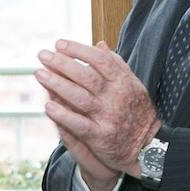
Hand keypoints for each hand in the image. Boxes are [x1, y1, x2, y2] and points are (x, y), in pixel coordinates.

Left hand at [36, 39, 160, 182]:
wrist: (149, 147)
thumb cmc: (137, 111)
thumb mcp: (133, 85)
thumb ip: (116, 64)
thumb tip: (99, 44)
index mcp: (123, 82)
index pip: (99, 60)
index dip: (78, 50)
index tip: (59, 44)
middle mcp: (115, 98)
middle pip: (86, 76)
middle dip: (62, 64)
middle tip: (43, 55)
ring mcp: (108, 117)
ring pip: (79, 97)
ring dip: (57, 85)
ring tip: (40, 74)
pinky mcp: (101, 136)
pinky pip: (79, 124)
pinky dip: (63, 115)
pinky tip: (48, 106)